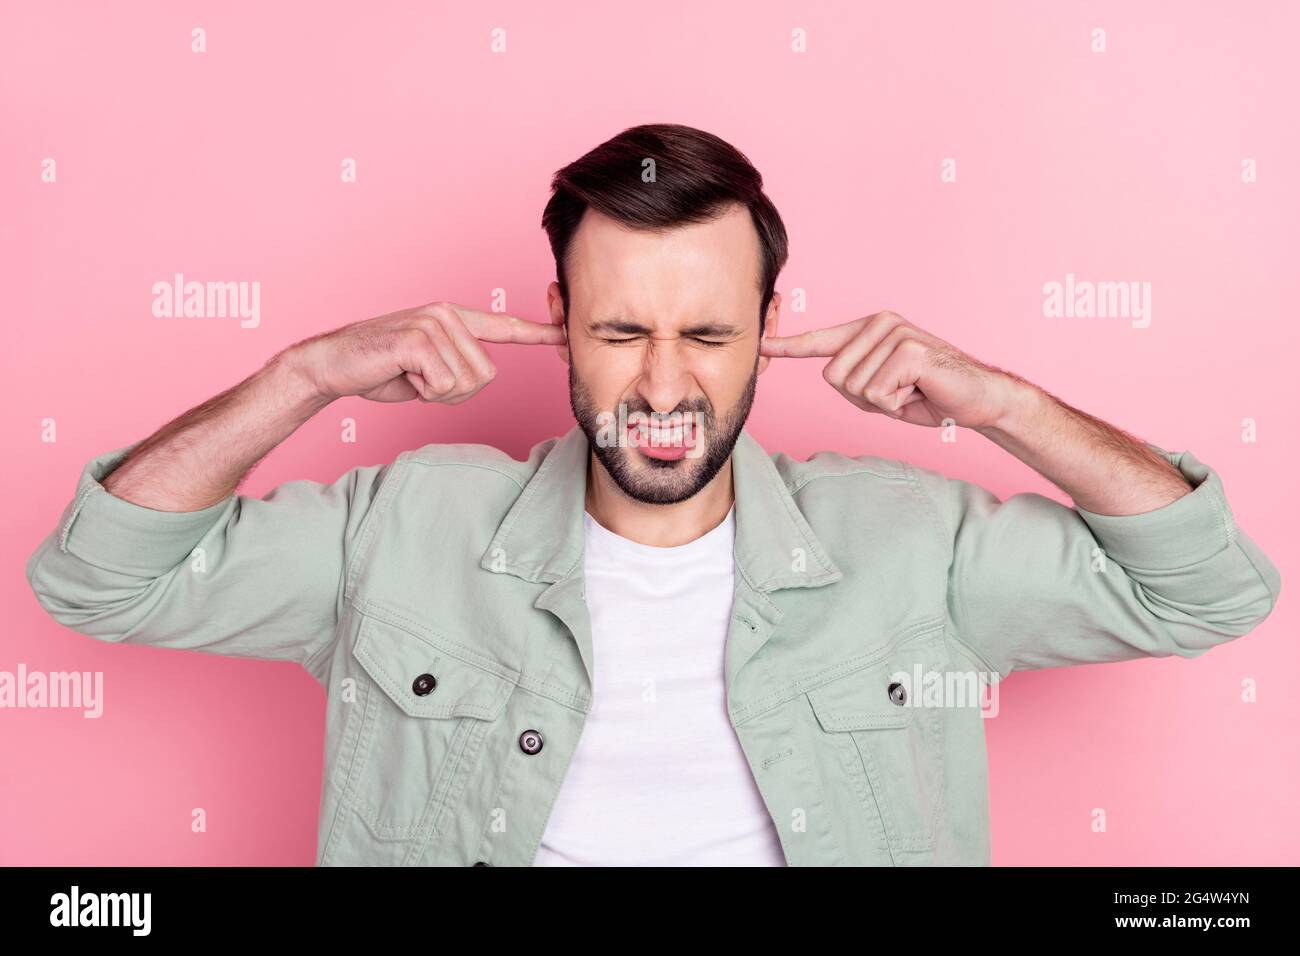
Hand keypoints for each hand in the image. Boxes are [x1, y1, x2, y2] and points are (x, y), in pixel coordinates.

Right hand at [286, 301, 565, 404]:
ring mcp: (433, 323)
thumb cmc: (381, 370)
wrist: (333, 365)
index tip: (564, 333)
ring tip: (409, 375)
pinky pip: (444, 385)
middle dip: (456, 393)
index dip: (537, 332)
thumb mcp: (429, 370)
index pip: (504, 326)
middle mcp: (448, 315)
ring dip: (437, 393)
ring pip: (467, 383)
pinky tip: (401, 374)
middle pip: (487, 375)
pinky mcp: (418, 338)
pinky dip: (422, 392)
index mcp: (454, 319)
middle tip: (420, 380)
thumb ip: (459, 368)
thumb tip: (482, 376)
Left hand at [759, 311, 1021, 428]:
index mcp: (869, 330)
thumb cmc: (929, 396)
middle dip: (863, 400)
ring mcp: (894, 333)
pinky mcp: (908, 349)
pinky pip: (876, 394)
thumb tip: (830, 375)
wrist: (979, 400)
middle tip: (899, 394)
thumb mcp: (881, 390)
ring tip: (912, 391)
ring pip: (854, 388)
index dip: (788, 346)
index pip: (820, 340)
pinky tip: (921, 391)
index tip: (761, 346)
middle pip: (834, 377)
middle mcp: (879, 324)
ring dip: (884, 403)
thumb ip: (854, 380)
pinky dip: (897, 405)